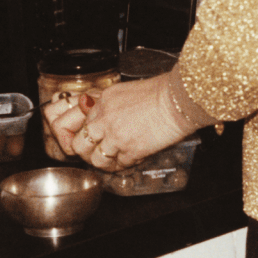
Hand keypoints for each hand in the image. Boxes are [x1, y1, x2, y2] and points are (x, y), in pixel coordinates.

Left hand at [42, 74, 195, 171]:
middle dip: (88, 153)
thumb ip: (111, 105)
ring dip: (105, 163)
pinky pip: (119, 165)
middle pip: (80, 144)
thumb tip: (107, 118)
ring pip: (96, 159)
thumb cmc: (160, 92)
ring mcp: (115, 135)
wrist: (178, 99)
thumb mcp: (126, 91)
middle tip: (98, 155)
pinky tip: (131, 161)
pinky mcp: (130, 149)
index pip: (80, 123)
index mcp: (102, 101)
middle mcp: (104, 118)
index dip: (85, 135)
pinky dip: (124, 166)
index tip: (92, 141)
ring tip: (115, 161)